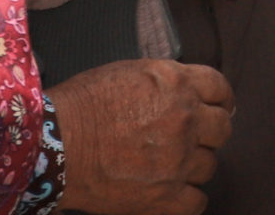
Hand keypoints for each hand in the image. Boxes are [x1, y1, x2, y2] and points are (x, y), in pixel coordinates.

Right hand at [50, 59, 232, 214]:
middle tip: (192, 139)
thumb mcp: (131, 73)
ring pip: (210, 165)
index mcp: (179, 84)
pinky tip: (175, 194)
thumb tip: (186, 92)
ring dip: (194, 165)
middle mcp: (185, 119)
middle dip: (208, 133)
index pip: (220, 88)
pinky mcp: (163, 195)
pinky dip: (188, 199)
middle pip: (221, 128)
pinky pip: (196, 202)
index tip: (218, 108)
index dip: (220, 100)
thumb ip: (167, 81)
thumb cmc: (80, 107)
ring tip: (170, 166)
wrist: (52, 144)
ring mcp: (178, 159)